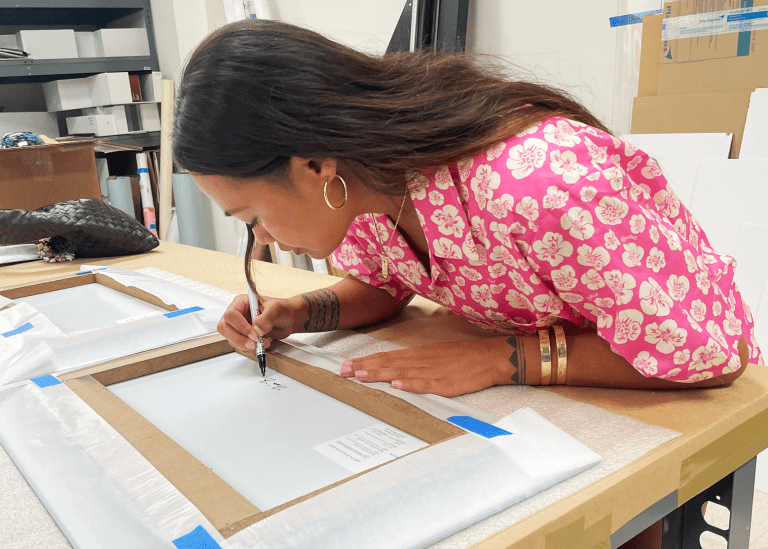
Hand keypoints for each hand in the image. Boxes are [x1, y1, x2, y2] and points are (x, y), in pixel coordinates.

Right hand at [217, 294, 299, 351]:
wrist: (289, 319)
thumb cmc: (282, 309)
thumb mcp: (276, 309)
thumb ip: (266, 318)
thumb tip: (256, 329)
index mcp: (241, 302)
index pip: (231, 314)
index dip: (240, 326)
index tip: (254, 334)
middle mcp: (237, 314)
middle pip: (224, 327)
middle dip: (238, 338)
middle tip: (253, 344)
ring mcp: (239, 326)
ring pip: (230, 338)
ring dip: (244, 344)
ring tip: (262, 342)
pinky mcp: (243, 336)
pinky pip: (238, 344)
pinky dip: (248, 347)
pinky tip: (261, 344)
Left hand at [339, 337, 516, 396]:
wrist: (491, 357)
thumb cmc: (463, 357)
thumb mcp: (435, 355)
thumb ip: (415, 362)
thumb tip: (394, 370)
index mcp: (419, 354)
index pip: (387, 357)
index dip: (366, 361)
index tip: (347, 365)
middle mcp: (422, 360)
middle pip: (389, 363)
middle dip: (365, 367)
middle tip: (343, 371)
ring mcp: (434, 371)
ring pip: (402, 372)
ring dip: (381, 374)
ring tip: (362, 376)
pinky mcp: (447, 382)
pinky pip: (427, 384)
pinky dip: (412, 384)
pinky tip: (398, 385)